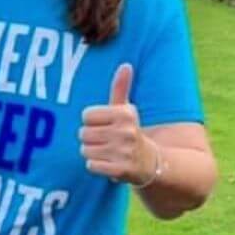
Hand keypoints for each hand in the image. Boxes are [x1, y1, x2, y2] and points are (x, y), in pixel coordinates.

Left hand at [79, 63, 155, 184]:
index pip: (86, 116)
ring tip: (108, 152)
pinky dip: (97, 166)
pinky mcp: (121, 170)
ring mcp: (124, 151)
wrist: (150, 163)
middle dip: (90, 139)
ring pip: (85, 150)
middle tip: (106, 142)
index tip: (105, 126)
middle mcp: (126, 131)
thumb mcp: (126, 110)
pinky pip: (91, 165)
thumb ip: (121, 88)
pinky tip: (109, 164)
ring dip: (93, 153)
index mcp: (126, 113)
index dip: (92, 122)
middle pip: (83, 134)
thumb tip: (125, 65)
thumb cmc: (130, 133)